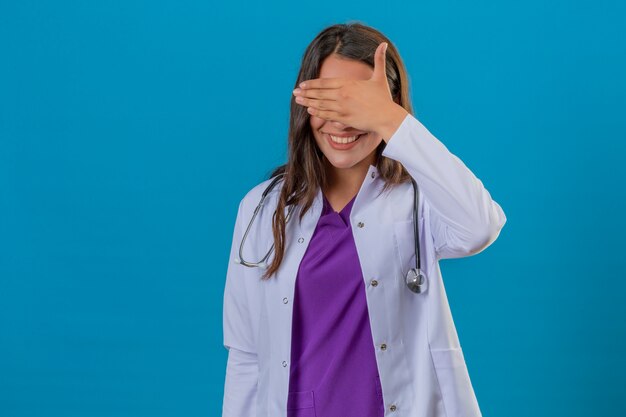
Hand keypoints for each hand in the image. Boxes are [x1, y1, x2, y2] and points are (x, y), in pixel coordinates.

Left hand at [292, 42, 406, 137]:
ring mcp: (342, 107)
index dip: (312, 84)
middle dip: (305, 92)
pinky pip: (327, 115)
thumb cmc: (383, 98)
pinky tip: (309, 110)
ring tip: (297, 101)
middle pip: (319, 93)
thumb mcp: (380, 77)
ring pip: (320, 104)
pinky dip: (317, 112)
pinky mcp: (344, 118)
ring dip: (307, 102)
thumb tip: (383, 43)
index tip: (302, 84)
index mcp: (348, 83)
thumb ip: (379, 60)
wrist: (386, 116)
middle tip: (294, 93)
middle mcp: (342, 94)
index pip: (325, 82)